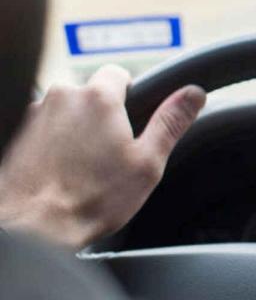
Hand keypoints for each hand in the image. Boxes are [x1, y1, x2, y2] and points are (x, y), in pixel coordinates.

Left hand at [0, 65, 204, 247]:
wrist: (34, 226)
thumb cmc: (93, 199)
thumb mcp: (148, 163)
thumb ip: (171, 122)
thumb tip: (194, 94)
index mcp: (99, 99)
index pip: (118, 73)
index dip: (129, 96)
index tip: (131, 121)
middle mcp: (62, 97)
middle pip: (90, 95)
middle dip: (102, 118)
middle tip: (111, 154)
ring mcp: (33, 113)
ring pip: (65, 112)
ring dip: (75, 131)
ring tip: (83, 168)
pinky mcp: (15, 132)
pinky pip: (42, 129)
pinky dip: (52, 144)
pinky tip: (60, 172)